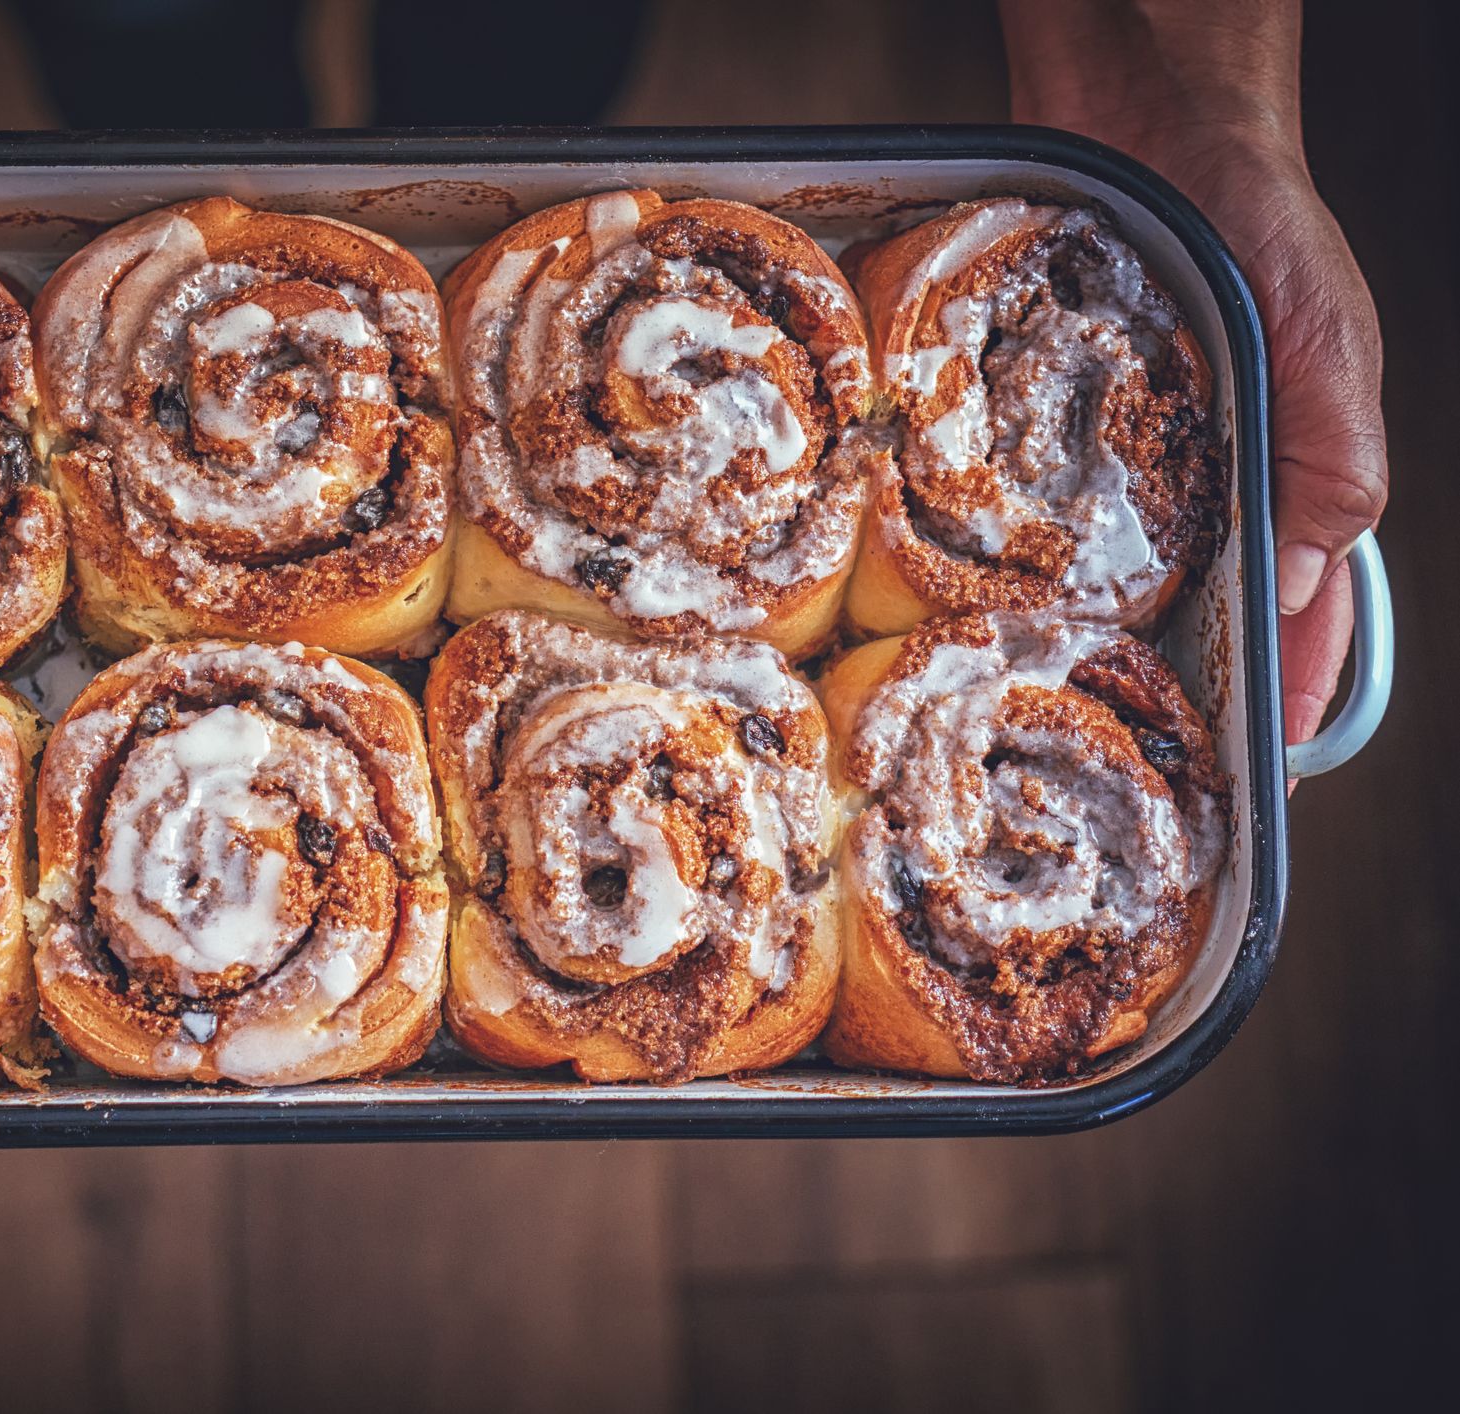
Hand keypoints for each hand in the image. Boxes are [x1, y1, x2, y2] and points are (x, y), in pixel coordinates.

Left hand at [1000, 0, 1387, 753]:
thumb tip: (1312, 564)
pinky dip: (1023, 548)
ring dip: (1099, 629)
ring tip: (1062, 700)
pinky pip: (1036, 497)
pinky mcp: (1051, 409)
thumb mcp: (1319, 326)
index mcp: (1296, 456)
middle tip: (1145, 754)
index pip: (1303, 600)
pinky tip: (991, 592)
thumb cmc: (1253, 206)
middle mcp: (1209, 460)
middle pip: (1206, 599)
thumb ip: (1329, 443)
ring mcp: (1130, 440)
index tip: (1256, 760)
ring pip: (1119, 563)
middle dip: (1186, 676)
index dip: (1285, 681)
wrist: (1146, 108)